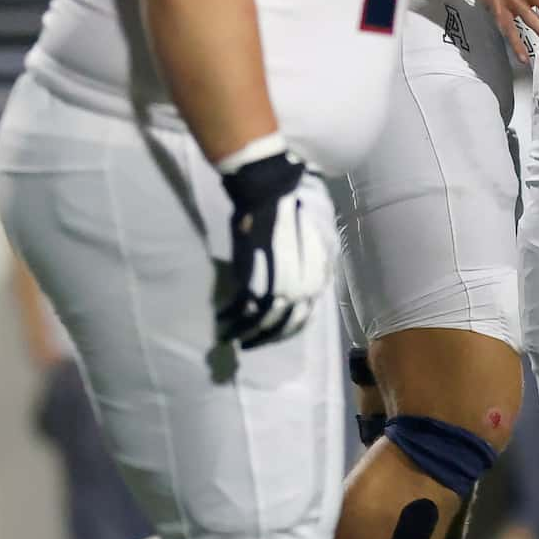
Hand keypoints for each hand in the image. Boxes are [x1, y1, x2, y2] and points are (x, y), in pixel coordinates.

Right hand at [214, 143, 329, 348]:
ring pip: (261, 322)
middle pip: (283, 325)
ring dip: (243, 333)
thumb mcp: (311, 241)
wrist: (272, 193)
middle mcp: (304, 290)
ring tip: (228, 337)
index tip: (271, 335)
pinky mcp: (255, 280)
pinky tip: (220, 320)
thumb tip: (299, 278)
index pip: (303, 318)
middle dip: (263, 338)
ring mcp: (280, 287)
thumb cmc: (290, 208)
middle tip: (247, 345)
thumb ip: (307, 265)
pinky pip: (241, 308)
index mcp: (318, 279)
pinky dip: (230, 317)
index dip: (285, 330)